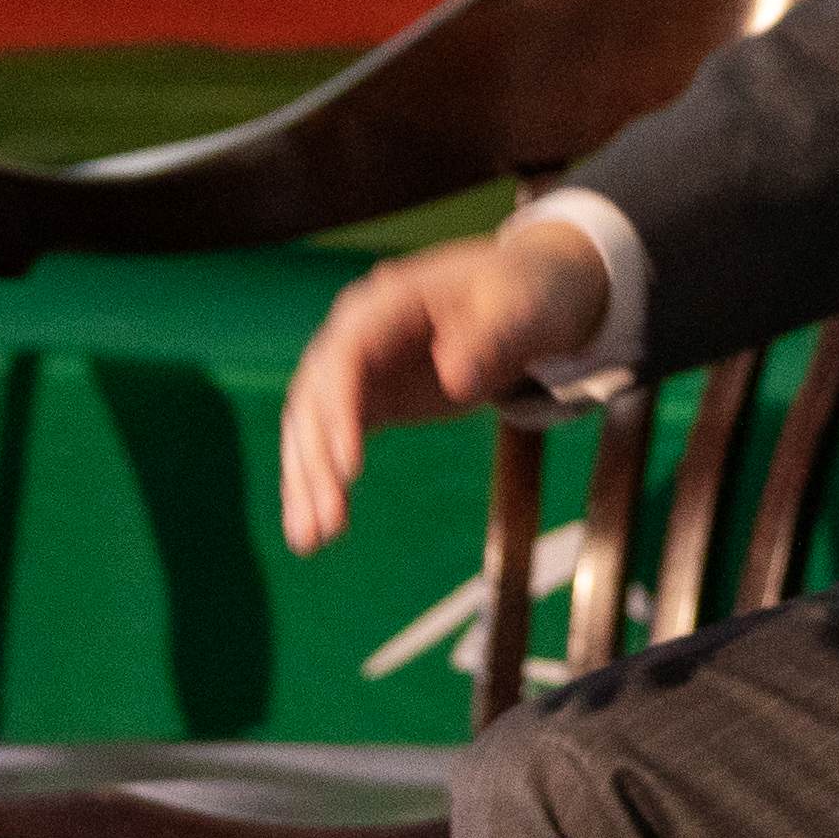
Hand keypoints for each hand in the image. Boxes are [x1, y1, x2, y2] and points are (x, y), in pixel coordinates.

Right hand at [280, 210, 607, 553]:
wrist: (532, 297)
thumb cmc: (528, 296)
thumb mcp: (524, 310)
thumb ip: (493, 338)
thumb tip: (455, 377)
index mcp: (389, 301)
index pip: (346, 355)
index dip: (339, 408)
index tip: (348, 467)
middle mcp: (358, 331)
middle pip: (316, 396)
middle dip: (315, 461)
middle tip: (327, 522)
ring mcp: (359, 366)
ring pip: (312, 426)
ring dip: (306, 482)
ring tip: (309, 541)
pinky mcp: (370, 397)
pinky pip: (332, 441)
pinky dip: (321, 482)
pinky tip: (315, 530)